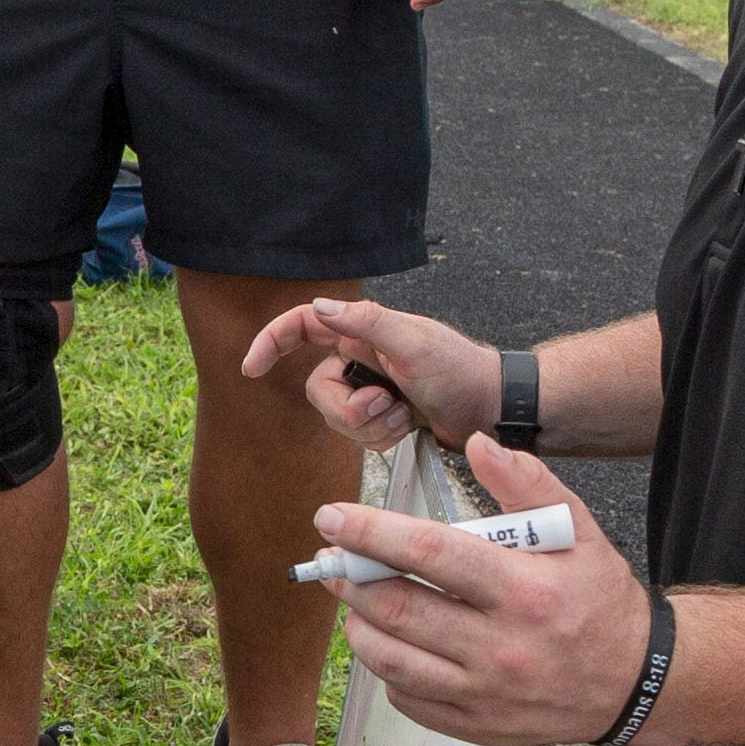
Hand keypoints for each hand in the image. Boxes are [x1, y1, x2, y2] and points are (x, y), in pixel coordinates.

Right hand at [238, 293, 499, 447]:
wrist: (493, 409)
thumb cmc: (461, 371)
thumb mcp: (414, 343)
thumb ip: (367, 323)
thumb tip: (320, 307)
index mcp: (363, 331)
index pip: (303, 326)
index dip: (271, 342)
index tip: (252, 368)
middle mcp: (362, 357)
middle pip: (319, 389)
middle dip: (347, 410)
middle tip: (384, 406)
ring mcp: (370, 388)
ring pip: (337, 418)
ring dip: (369, 426)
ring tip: (403, 416)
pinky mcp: (381, 416)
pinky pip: (359, 436)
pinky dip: (381, 438)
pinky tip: (407, 427)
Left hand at [298, 440, 651, 745]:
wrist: (634, 682)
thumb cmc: (601, 602)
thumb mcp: (581, 533)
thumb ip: (527, 484)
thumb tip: (477, 444)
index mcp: (525, 591)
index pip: (431, 554)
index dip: (373, 533)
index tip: (333, 516)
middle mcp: (502, 646)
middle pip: (400, 609)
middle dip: (352, 578)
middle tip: (333, 558)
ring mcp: (486, 692)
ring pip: (392, 659)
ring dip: (359, 624)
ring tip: (355, 597)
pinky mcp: (476, 725)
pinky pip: (407, 698)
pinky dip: (386, 668)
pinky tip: (390, 643)